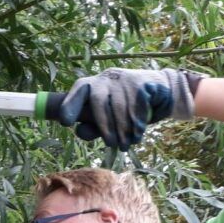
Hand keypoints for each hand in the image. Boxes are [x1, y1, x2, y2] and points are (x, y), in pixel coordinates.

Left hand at [58, 68, 195, 149]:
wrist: (158, 90)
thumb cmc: (125, 109)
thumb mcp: (107, 119)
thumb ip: (93, 127)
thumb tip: (80, 131)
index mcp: (91, 86)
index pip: (77, 92)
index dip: (70, 105)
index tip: (65, 122)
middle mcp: (105, 79)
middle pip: (99, 102)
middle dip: (104, 126)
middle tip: (111, 144)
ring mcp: (122, 78)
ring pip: (119, 107)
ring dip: (123, 129)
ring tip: (126, 144)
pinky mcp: (140, 81)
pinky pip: (137, 105)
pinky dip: (137, 122)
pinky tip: (138, 133)